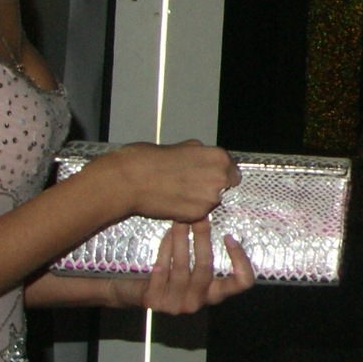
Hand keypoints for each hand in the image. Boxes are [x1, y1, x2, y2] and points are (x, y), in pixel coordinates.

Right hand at [98, 141, 238, 224]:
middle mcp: (220, 179)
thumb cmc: (152, 159)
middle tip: (189, 185)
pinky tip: (173, 202)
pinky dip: (188, 210)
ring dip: (199, 199)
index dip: (220, 174)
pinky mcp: (196, 215)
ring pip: (211, 201)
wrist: (130, 180)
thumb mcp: (185, 146)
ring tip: (178, 193)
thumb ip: (203, 155)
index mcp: (219, 158)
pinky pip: (198, 214)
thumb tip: (206, 160)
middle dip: (210, 186)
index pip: (232, 171)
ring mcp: (210, 199)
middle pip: (223, 186)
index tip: (209, 176)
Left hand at [139, 223, 255, 314]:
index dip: (241, 260)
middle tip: (199, 217)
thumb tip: (214, 222)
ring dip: (181, 238)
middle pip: (205, 266)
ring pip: (182, 265)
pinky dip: (165, 248)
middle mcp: (197, 302)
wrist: (129, 294)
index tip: (230, 237)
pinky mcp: (154, 300)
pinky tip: (166, 234)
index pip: (241, 282)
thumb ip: (204, 259)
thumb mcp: (191, 274)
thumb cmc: (167, 279)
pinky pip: (162, 268)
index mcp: (212, 295)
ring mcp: (175, 304)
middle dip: (202, 237)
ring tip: (180, 220)